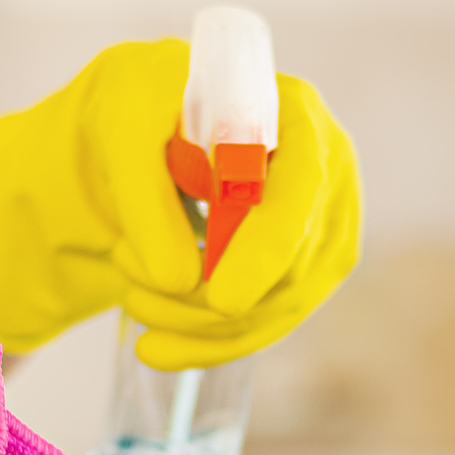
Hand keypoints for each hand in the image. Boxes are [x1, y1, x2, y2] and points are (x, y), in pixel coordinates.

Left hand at [0, 40, 361, 369]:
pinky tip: (157, 347)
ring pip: (281, 307)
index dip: (266, 250)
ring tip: (133, 302)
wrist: (148, 124)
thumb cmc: (142, 108)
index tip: (222, 300)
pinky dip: (209, 342)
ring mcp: (325, 226)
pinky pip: (267, 323)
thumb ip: (147, 197)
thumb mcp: (126, 130)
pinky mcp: (304, 268)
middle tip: (132, 291)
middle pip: (293, 265)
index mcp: (298, 117)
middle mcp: (328, 174)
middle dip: (208, 297)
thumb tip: (178, 281)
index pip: (300, 193)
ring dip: (200, 323)